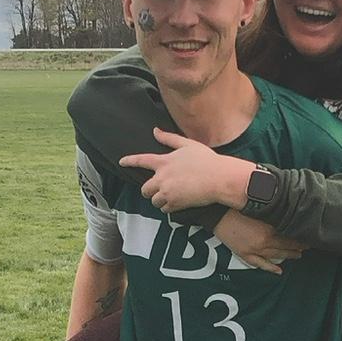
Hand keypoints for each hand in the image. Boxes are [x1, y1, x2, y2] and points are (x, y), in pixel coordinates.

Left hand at [119, 128, 248, 212]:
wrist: (220, 179)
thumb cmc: (207, 160)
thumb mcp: (188, 144)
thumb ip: (169, 138)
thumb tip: (155, 131)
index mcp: (164, 162)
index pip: (141, 160)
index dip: (130, 161)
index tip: (122, 162)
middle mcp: (162, 178)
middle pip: (144, 189)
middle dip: (150, 190)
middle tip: (160, 189)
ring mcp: (168, 192)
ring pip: (154, 201)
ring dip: (160, 199)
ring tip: (173, 195)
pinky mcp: (175, 204)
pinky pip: (165, 209)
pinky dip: (169, 207)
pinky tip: (179, 201)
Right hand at [215, 208, 304, 274]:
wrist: (218, 213)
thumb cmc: (238, 205)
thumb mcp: (259, 206)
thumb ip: (274, 209)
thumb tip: (288, 207)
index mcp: (270, 228)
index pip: (291, 234)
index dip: (301, 236)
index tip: (309, 234)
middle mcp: (265, 241)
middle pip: (286, 246)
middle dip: (298, 246)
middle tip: (308, 246)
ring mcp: (254, 250)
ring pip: (276, 256)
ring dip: (289, 256)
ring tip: (298, 255)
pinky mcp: (245, 254)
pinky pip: (260, 264)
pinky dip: (271, 268)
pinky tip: (279, 271)